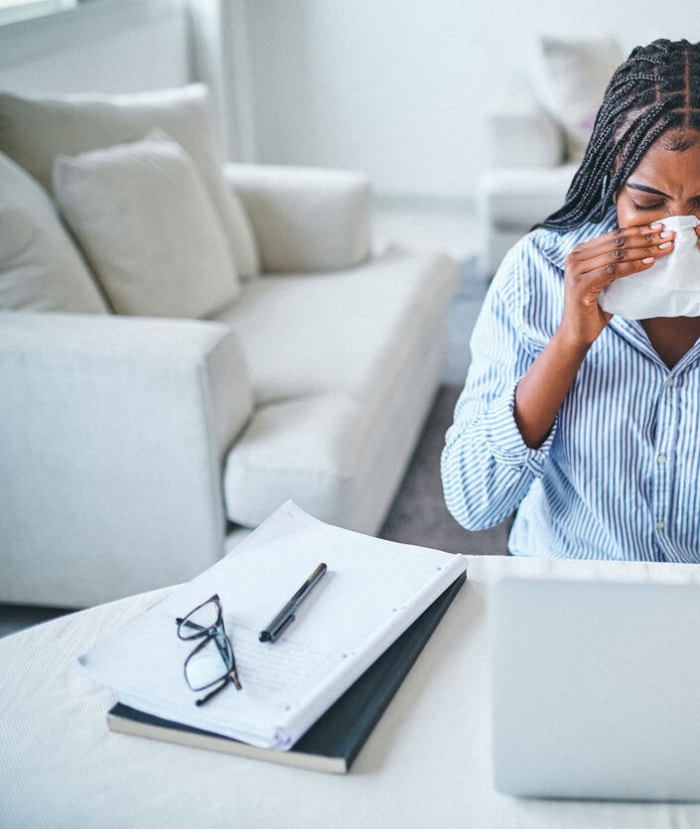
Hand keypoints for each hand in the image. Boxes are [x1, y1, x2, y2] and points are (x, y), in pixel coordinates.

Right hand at [561, 223, 673, 345]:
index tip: (660, 228)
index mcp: (579, 252)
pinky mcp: (581, 284)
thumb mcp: (604, 279)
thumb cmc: (594, 307)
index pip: (613, 235)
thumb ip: (614, 263)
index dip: (638, 230)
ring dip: (644, 250)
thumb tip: (644, 246)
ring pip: (616, 255)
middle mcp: (574, 257)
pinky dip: (633, 266)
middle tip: (668, 236)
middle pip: (617, 242)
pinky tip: (649, 263)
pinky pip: (613, 270)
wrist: (576, 332)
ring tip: (664, 249)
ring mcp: (575, 270)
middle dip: (645, 238)